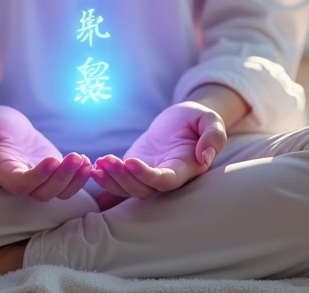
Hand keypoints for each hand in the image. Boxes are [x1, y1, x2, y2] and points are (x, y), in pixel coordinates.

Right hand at [0, 105, 90, 201]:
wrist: (3, 123)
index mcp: (0, 171)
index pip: (20, 184)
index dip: (37, 177)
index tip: (52, 160)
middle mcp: (20, 180)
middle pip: (43, 192)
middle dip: (62, 178)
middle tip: (76, 157)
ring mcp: (38, 178)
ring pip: (58, 192)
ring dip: (75, 180)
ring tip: (84, 160)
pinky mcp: (53, 171)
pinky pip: (68, 183)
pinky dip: (80, 178)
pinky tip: (88, 163)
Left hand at [92, 101, 226, 198]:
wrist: (182, 120)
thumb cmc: (197, 119)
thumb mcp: (210, 120)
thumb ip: (213, 136)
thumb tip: (204, 157)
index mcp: (186, 169)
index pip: (166, 181)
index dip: (148, 176)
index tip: (131, 162)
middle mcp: (167, 178)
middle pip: (144, 189)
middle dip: (123, 179)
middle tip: (108, 161)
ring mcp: (149, 176)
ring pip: (129, 189)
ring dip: (112, 180)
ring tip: (100, 163)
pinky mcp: (135, 171)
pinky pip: (120, 183)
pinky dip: (106, 181)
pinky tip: (94, 169)